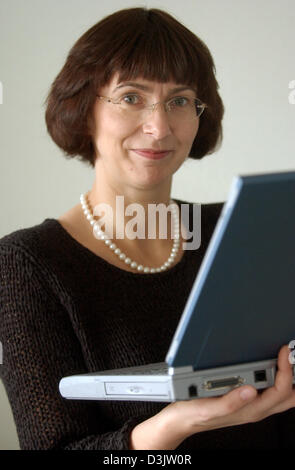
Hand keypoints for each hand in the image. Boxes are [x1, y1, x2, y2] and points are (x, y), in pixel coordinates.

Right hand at [129, 345, 294, 448]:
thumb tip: (251, 390)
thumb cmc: (193, 414)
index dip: (286, 369)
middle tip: (287, 353)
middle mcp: (255, 408)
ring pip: (283, 395)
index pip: (281, 390)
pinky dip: (279, 378)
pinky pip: (272, 392)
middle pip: (290, 396)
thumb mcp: (209, 408)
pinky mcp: (247, 400)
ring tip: (284, 357)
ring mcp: (253, 405)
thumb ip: (231, 401)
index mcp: (250, 409)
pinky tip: (272, 366)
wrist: (182, 420)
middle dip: (294, 374)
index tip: (283, 350)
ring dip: (288, 377)